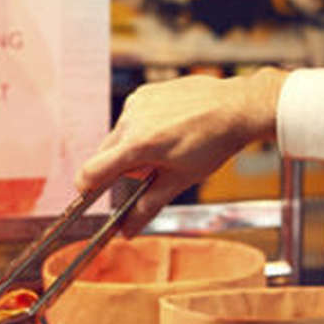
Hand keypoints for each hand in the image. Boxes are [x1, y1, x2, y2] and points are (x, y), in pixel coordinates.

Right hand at [76, 68, 288, 234]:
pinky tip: (167, 132)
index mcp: (137, 144)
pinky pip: (131, 117)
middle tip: (146, 174)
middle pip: (104, 154)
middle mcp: (131, 119)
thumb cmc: (214, 143)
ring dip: (130, 148)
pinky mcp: (145, 92)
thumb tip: (127, 231)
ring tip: (164, 151)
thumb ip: (148, 206)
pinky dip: (141, 129)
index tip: (88, 197)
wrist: (237, 107)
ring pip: (118, 135)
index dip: (86, 188)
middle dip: (117, 169)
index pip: (92, 171)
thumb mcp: (181, 180)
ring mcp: (137, 103)